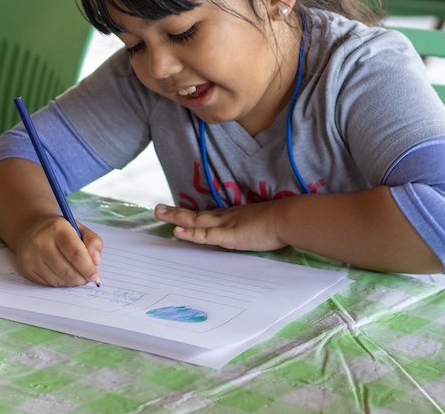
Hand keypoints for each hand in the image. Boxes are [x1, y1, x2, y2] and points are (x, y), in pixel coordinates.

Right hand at [13, 216, 102, 286]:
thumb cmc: (61, 231)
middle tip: (88, 277)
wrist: (32, 229)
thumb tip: (96, 262)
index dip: (88, 268)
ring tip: (78, 275)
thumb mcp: (80, 229)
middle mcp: (40, 241)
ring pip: (58, 280)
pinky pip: (49, 283)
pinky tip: (64, 275)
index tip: (95, 276)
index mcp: (57, 228)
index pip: (75, 253)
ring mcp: (31, 256)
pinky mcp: (27, 269)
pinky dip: (61, 283)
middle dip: (81, 278)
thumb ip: (93, 242)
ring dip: (72, 282)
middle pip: (67, 270)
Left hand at [154, 201, 287, 251]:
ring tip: (159, 213)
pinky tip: (177, 230)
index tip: (180, 213)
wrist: (286, 218)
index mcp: (234, 215)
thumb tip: (257, 232)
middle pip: (196, 214)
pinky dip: (189, 233)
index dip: (192, 214)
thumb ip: (255, 227)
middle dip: (176, 212)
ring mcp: (225, 225)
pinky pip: (204, 235)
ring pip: (195, 220)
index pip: (208, 215)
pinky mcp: (228, 235)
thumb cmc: (280, 222)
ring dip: (176, 217)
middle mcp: (226, 217)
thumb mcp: (263, 223)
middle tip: (158, 208)